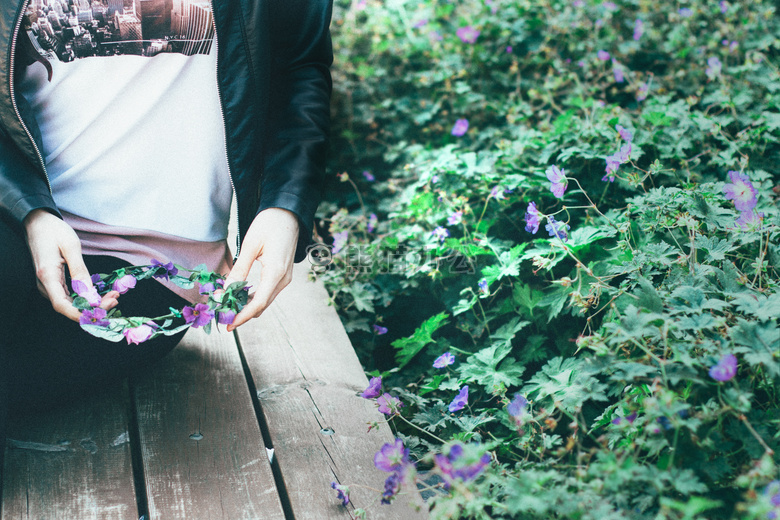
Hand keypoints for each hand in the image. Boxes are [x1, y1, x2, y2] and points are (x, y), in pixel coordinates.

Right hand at [23, 209, 118, 320]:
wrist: (37, 222)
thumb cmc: (53, 231)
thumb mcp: (70, 246)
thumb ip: (80, 271)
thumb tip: (90, 293)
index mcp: (48, 275)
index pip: (62, 305)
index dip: (81, 314)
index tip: (101, 313)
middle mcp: (45, 284)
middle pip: (68, 306)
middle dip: (92, 309)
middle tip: (115, 300)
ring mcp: (48, 284)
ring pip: (70, 303)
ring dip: (91, 304)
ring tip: (112, 297)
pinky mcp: (53, 282)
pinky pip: (69, 296)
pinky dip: (85, 297)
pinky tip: (99, 294)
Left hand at [223, 207, 299, 330]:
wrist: (288, 212)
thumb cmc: (269, 224)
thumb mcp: (250, 245)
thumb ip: (239, 270)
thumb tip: (225, 291)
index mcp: (276, 273)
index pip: (258, 303)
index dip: (242, 316)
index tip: (228, 323)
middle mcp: (283, 279)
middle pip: (262, 305)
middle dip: (242, 313)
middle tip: (222, 315)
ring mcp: (285, 277)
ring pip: (265, 300)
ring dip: (247, 306)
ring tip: (227, 305)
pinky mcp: (282, 274)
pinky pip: (267, 292)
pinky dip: (253, 297)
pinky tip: (239, 294)